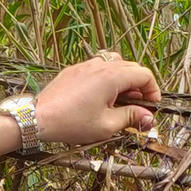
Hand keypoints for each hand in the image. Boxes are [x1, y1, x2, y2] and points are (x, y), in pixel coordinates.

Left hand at [32, 53, 159, 143]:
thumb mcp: (106, 125)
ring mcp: (85, 65)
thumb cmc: (71, 123)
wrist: (38, 118)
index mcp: (112, 76)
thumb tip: (148, 117)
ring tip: (120, 100)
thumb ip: (131, 118)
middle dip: (140, 86)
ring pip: (114, 65)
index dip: (153, 91)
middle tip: (138, 106)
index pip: (144, 75)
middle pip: (131, 68)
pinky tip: (100, 97)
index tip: (151, 107)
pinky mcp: (73, 71)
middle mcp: (100, 65)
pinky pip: (97, 68)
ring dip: (123, 80)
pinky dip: (106, 79)